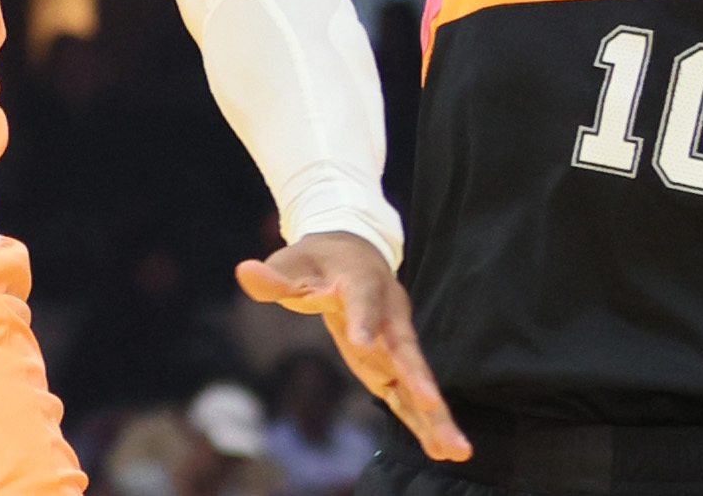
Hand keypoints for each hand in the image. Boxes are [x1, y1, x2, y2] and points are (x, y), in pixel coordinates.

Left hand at [237, 231, 471, 462]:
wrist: (352, 253)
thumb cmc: (318, 260)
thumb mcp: (292, 263)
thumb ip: (273, 275)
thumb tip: (245, 273)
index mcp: (361, 282)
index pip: (362, 300)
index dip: (362, 319)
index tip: (361, 342)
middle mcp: (387, 313)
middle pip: (405, 346)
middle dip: (419, 376)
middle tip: (432, 403)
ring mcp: (394, 341)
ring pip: (417, 377)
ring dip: (435, 413)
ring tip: (457, 448)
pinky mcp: (392, 363)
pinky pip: (410, 394)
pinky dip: (426, 420)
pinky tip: (444, 450)